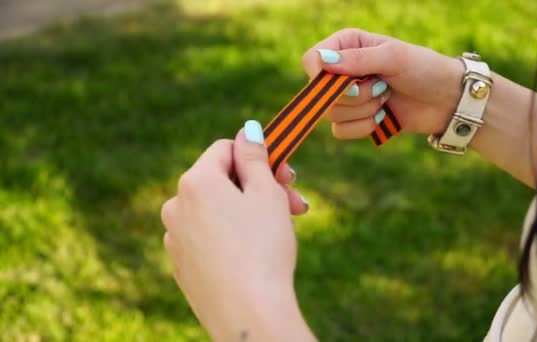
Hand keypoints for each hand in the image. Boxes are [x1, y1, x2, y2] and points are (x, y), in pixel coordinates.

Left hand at [161, 121, 314, 340]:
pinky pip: (208, 237)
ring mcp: (176, 238)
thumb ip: (255, 157)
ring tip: (279, 231)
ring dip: (249, 213)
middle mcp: (176, 206)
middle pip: (222, 181)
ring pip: (216, 211)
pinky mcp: (182, 265)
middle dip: (260, 188)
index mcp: (195, 182)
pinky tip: (254, 254)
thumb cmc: (262, 248)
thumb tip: (247, 130)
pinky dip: (231, 237)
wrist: (247, 313)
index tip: (285, 175)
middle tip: (295, 204)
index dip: (259, 157)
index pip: (226, 149)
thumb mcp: (266, 193)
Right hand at [302, 28, 464, 138]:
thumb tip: (322, 63)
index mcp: (346, 45)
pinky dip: (364, 127)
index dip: (323, 76)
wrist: (446, 100)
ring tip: (386, 98)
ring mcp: (347, 97)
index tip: (350, 82)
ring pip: (332, 115)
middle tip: (382, 88)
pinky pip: (341, 132)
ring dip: (364, 111)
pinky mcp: (354, 120)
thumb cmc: (424, 69)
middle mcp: (342, 70)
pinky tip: (383, 117)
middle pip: (321, 94)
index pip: (312, 60)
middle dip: (355, 96)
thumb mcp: (394, 57)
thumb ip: (358, 59)